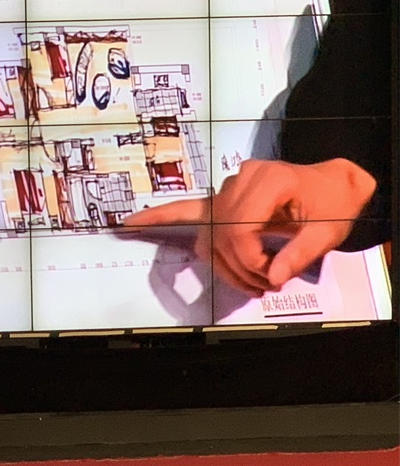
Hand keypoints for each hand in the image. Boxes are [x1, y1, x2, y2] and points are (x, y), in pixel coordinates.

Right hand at [123, 159, 375, 295]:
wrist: (334, 181)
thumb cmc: (334, 202)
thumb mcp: (329, 231)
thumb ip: (299, 254)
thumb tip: (271, 278)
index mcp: (268, 180)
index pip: (240, 229)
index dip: (249, 261)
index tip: (272, 277)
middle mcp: (241, 179)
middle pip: (221, 233)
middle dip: (238, 266)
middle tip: (265, 286)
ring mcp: (228, 187)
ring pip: (208, 233)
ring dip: (223, 263)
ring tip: (251, 282)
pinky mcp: (222, 196)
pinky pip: (186, 210)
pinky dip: (160, 218)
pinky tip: (130, 224)